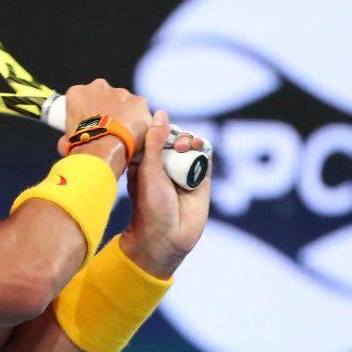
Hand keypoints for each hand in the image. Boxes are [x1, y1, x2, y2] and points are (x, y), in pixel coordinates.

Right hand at [56, 79, 151, 176]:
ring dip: (125, 115)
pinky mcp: (138, 101)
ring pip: (125, 103)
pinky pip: (140, 112)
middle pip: (105, 97)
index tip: (91, 124)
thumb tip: (65, 145)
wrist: (103, 150)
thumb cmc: (82, 147)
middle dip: (108, 110)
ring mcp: (120, 93)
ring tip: (124, 135)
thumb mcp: (66, 142)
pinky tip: (136, 136)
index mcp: (77, 93)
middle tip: (109, 130)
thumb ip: (67, 138)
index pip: (82, 98)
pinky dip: (140, 123)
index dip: (88, 112)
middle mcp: (99, 86)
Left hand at [120, 110, 211, 278]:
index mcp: (146, 162)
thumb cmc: (150, 206)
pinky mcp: (200, 178)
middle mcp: (165, 165)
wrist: (167, 237)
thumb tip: (161, 113)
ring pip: (190, 145)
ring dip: (190, 142)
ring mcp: (183, 171)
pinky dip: (203, 150)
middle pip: (174, 137)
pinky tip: (199, 150)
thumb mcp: (148, 170)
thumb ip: (155, 142)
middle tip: (176, 145)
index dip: (158, 129)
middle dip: (176, 136)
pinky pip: (205, 156)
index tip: (158, 132)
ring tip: (186, 149)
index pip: (154, 135)